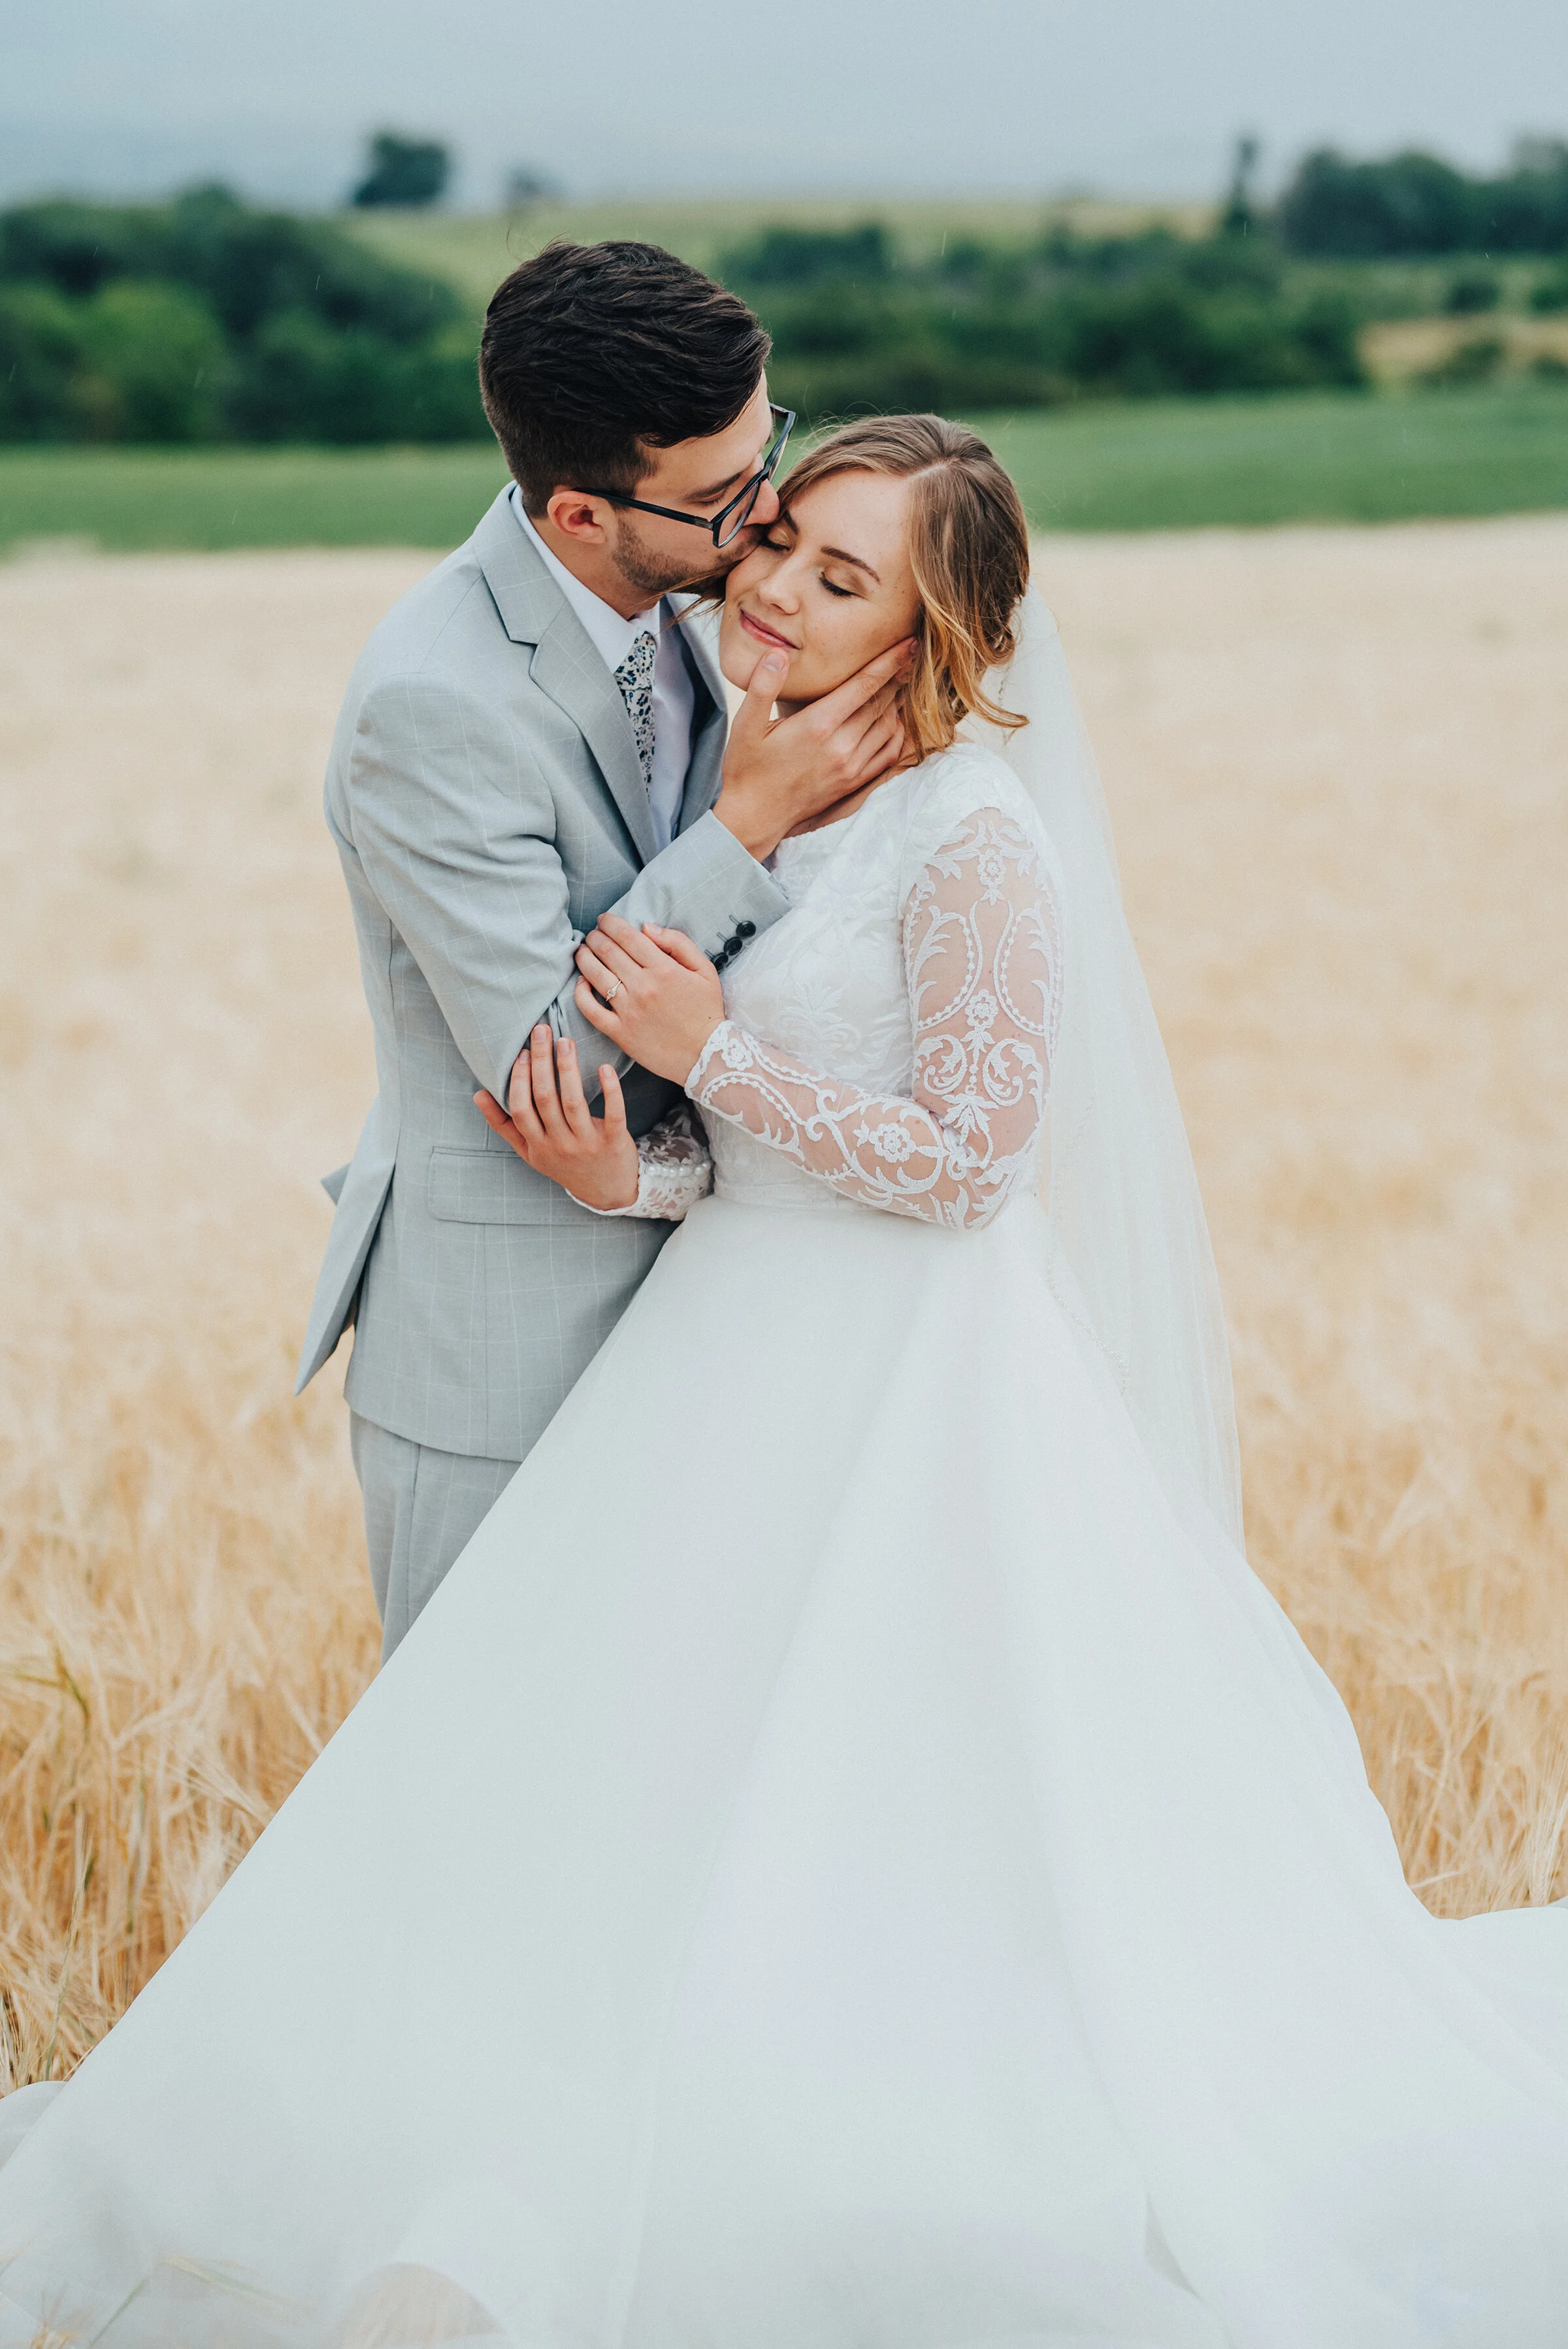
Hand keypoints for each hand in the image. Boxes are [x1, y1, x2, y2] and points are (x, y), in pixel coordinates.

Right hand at [473, 1026, 638, 1210]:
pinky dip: (610, 1090)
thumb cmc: (563, 1163)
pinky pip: (613, 1113)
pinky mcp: (614, 1142)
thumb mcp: (530, 1151)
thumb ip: (504, 1124)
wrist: (606, 1192)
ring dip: (568, 1068)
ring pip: (574, 1102)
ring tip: (565, 1041)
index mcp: (536, 1145)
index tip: (521, 1052)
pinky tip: (604, 1067)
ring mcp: (587, 1144)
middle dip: (541, 1062)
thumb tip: (478, 1094)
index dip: (519, 1080)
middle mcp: (559, 1145)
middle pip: (545, 1099)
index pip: (521, 1109)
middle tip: (542, 1031)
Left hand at [574, 914, 725, 1085]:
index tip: (604, 920)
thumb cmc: (706, 1011)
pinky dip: (580, 993)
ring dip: (584, 958)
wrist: (706, 1054)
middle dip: (595, 937)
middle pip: (608, 952)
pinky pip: (591, 1009)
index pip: (628, 937)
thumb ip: (678, 943)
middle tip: (593, 934)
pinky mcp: (620, 1033)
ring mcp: (629, 1011)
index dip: (611, 923)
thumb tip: (646, 928)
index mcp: (664, 969)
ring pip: (595, 975)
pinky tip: (582, 983)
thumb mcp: (704, 970)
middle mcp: (643, 987)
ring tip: (582, 951)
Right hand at [713, 637, 914, 860]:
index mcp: (817, 726)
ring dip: (898, 702)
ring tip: (902, 680)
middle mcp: (841, 746)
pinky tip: (894, 719)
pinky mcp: (854, 782)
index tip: (909, 642)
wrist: (755, 817)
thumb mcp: (745, 726)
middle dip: (898, 675)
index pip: (864, 685)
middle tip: (909, 654)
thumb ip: (762, 687)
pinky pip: (889, 754)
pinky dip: (897, 733)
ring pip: (889, 727)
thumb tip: (778, 654)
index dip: (889, 661)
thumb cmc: (747, 769)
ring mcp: (851, 767)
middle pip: (882, 702)